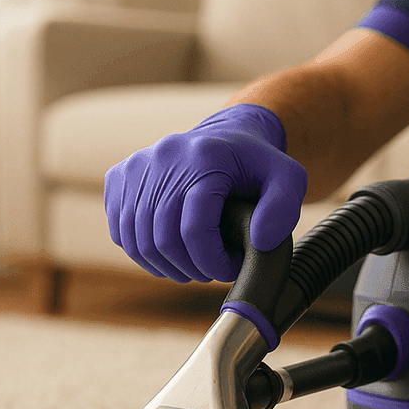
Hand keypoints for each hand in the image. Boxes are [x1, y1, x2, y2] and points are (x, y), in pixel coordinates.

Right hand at [104, 103, 306, 283]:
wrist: (229, 136)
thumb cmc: (259, 165)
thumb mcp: (289, 179)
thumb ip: (283, 209)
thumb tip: (260, 241)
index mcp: (206, 157)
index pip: (195, 228)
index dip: (213, 261)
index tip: (231, 269)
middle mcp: (164, 157)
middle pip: (163, 239)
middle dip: (191, 268)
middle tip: (213, 271)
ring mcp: (137, 166)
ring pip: (138, 242)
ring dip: (167, 267)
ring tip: (194, 266)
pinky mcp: (119, 177)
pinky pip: (121, 232)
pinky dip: (144, 254)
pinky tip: (172, 253)